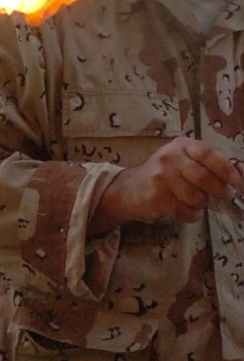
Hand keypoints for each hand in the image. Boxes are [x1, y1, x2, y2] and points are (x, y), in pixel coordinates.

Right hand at [94, 136, 243, 226]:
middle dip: (220, 190)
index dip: (226, 169)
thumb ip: (210, 163)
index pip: (208, 154)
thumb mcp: (184, 160)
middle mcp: (169, 159)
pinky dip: (192, 215)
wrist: (129, 189)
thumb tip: (240, 172)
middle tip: (226, 195)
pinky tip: (186, 211)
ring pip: (196, 197)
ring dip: (202, 204)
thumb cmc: (164, 174)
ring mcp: (161, 179)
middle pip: (204, 178)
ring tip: (196, 202)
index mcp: (181, 145)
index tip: (237, 181)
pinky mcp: (157, 199)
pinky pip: (185, 212)